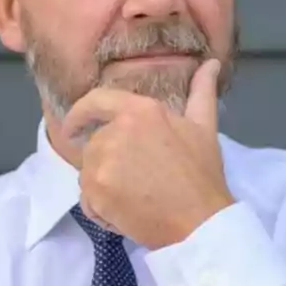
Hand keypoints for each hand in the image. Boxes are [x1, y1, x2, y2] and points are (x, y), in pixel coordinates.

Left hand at [61, 58, 235, 248]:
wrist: (199, 221)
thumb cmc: (202, 174)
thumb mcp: (204, 127)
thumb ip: (201, 92)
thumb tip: (211, 63)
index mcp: (140, 111)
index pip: (96, 101)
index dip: (80, 113)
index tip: (74, 126)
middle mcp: (115, 132)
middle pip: (95, 144)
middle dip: (109, 162)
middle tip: (138, 180)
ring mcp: (102, 163)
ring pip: (89, 173)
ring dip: (105, 186)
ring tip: (136, 198)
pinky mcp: (95, 192)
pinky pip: (87, 200)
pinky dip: (101, 209)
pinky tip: (127, 213)